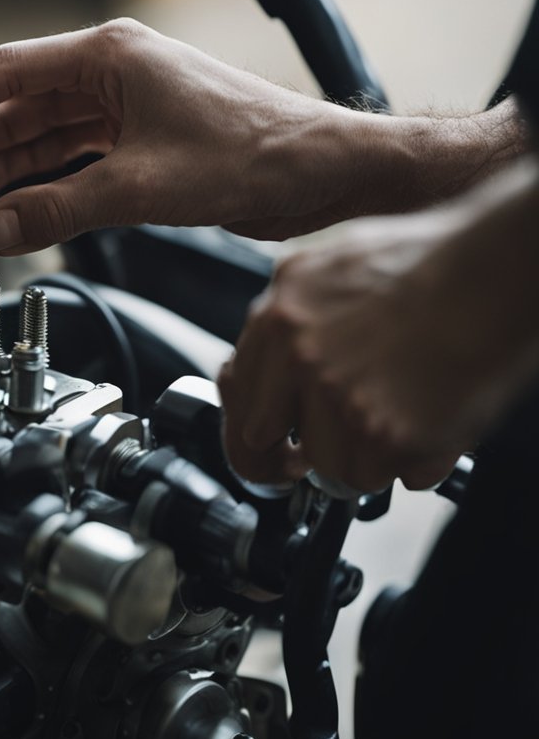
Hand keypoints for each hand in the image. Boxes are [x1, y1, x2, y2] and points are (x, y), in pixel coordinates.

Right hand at [0, 19, 522, 254]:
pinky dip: (43, 182)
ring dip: (4, 167)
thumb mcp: (142, 187)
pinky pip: (73, 157)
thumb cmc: (259, 153)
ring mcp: (128, 107)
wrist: (325, 173)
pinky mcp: (143, 141)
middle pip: (19, 104)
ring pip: (44, 134)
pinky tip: (15, 206)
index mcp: (109, 57)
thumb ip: (60, 210)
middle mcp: (114, 74)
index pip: (6, 70)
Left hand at [218, 159, 538, 491]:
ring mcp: (336, 391)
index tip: (273, 443)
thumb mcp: (337, 267)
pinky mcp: (380, 426)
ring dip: (362, 459)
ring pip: (325, 466)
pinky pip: (376, 477)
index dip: (256, 427)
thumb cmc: (438, 261)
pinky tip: (427, 424)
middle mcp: (297, 351)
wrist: (502, 267)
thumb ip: (300, 318)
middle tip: (316, 460)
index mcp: (281, 311)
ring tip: (402, 416)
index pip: (236, 393)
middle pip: (263, 439)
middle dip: (294, 455)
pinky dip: (404, 465)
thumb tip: (283, 372)